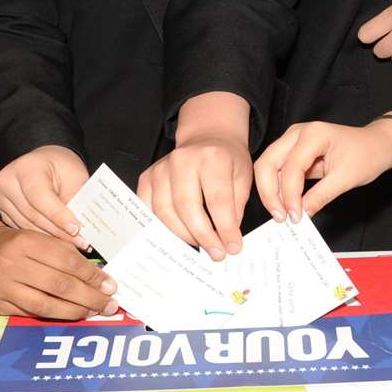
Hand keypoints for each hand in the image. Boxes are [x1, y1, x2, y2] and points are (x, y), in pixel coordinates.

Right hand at [0, 145, 90, 247]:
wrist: (46, 162)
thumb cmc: (62, 167)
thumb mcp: (75, 177)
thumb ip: (75, 200)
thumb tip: (78, 230)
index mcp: (26, 167)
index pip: (40, 197)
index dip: (58, 216)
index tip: (76, 230)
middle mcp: (7, 181)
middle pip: (33, 214)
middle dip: (58, 231)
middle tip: (81, 242)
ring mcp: (1, 197)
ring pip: (27, 226)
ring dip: (51, 237)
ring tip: (74, 243)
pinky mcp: (2, 210)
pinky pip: (22, 228)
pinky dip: (41, 236)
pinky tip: (58, 240)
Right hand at [0, 215, 116, 319]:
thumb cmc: (15, 245)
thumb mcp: (38, 238)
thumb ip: (64, 253)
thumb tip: (99, 277)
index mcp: (26, 241)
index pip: (66, 261)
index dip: (91, 275)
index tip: (109, 285)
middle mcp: (12, 264)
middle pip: (59, 285)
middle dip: (89, 297)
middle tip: (109, 304)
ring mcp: (1, 286)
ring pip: (45, 306)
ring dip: (74, 311)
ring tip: (93, 312)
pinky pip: (30, 314)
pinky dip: (53, 316)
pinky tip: (70, 315)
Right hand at [139, 136, 252, 260]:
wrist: (207, 138)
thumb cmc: (226, 159)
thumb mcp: (242, 178)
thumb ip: (235, 208)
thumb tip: (226, 241)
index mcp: (212, 157)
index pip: (218, 200)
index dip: (225, 228)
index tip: (232, 248)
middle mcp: (183, 160)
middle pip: (188, 207)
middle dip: (203, 236)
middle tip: (216, 253)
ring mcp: (161, 168)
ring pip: (165, 212)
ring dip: (183, 235)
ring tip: (200, 245)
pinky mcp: (148, 177)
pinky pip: (148, 209)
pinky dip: (161, 227)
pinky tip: (177, 236)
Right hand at [254, 118, 391, 220]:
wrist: (376, 145)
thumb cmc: (366, 155)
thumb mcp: (346, 178)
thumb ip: (321, 195)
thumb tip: (302, 214)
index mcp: (313, 134)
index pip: (291, 167)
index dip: (290, 194)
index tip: (294, 217)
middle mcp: (297, 133)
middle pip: (268, 162)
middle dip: (269, 192)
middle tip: (280, 217)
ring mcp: (293, 140)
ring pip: (268, 166)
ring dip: (271, 191)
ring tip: (282, 214)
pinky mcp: (293, 150)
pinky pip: (277, 169)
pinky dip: (277, 188)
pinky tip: (284, 205)